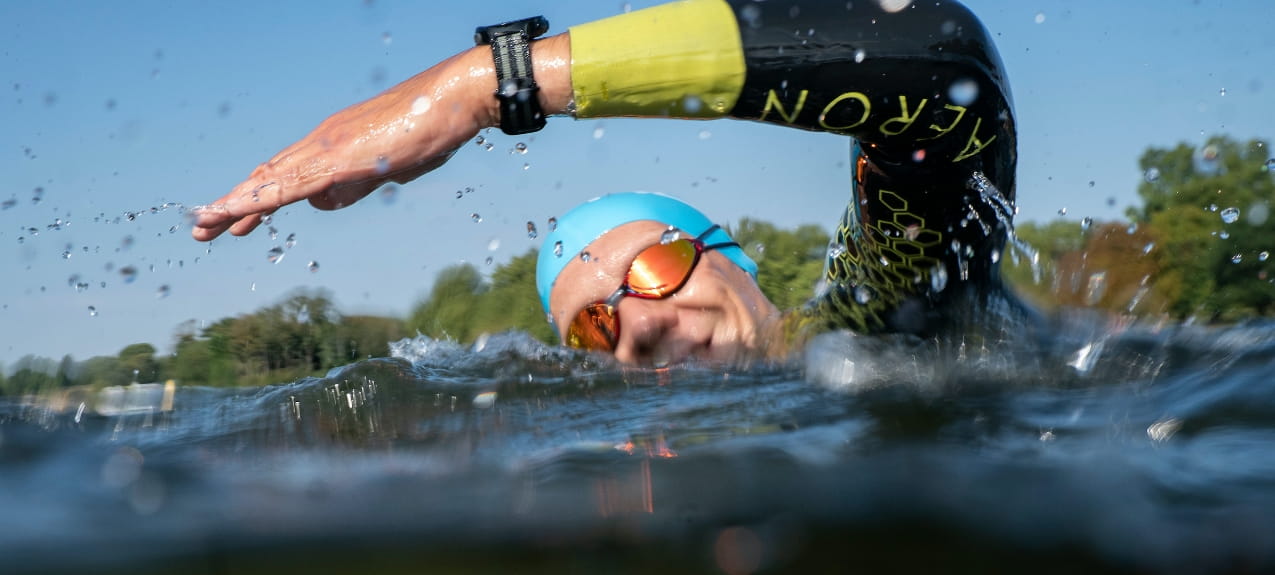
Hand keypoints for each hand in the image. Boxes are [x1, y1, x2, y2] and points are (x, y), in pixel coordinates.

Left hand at [191, 35, 570, 240]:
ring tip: (204, 227)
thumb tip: (322, 204)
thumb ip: (354, 187)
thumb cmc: (431, 130)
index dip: (257, 197)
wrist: (454, 100)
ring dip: (235, 205)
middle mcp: (322, 142)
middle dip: (233, 204)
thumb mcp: (389, 169)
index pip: (285, 174)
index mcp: (334, 143)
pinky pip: (291, 185)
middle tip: (201, 229)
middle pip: (268, 177)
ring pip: (271, 182)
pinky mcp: (339, 159)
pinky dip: (261, 201)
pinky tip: (238, 212)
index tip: (233, 220)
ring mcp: (328, 148)